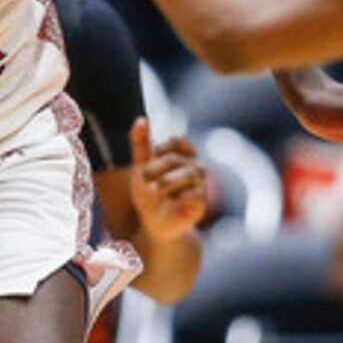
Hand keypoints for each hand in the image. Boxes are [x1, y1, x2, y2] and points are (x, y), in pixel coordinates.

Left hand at [128, 120, 210, 241]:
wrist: (155, 223)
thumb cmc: (149, 193)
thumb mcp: (141, 168)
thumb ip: (141, 144)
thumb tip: (140, 119)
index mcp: (182, 153)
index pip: (177, 140)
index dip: (160, 149)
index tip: (145, 164)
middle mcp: (195, 164)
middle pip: (176, 159)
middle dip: (156, 168)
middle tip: (143, 180)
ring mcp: (201, 182)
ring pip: (187, 174)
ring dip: (167, 181)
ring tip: (152, 190)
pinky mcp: (202, 200)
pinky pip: (194, 193)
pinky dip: (179, 196)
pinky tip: (169, 201)